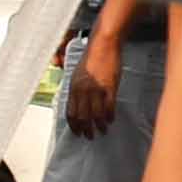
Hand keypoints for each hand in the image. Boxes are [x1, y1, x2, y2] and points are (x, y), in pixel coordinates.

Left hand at [62, 16, 125, 138]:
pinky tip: (111, 120)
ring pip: (96, 115)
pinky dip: (110, 116)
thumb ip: (77, 90)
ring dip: (99, 125)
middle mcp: (82, 91)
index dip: (74, 126)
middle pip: (83, 117)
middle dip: (86, 129)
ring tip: (102, 130)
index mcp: (73, 88)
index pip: (70, 113)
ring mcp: (96, 89)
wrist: (103, 45)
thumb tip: (78, 105)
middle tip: (90, 136)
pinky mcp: (109, 87)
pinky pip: (109, 107)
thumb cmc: (91, 58)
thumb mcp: (78, 75)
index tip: (77, 133)